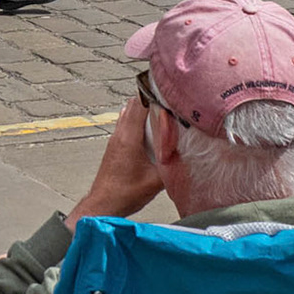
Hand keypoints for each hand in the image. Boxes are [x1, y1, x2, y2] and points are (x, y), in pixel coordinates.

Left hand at [67, 97, 163, 227]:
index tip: (168, 89)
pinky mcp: (114, 146)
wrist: (103, 203)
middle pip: (134, 105)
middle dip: (151, 99)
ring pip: (128, 114)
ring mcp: (115, 139)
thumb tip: (190, 155)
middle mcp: (119, 134)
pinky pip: (125, 124)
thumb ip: (172, 165)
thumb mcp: (156, 181)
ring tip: (163, 109)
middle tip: (170, 97)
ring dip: (143, 109)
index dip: (154, 94)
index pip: (139, 105)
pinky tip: (149, 127)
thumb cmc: (125, 193)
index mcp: (129, 138)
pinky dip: (137, 120)